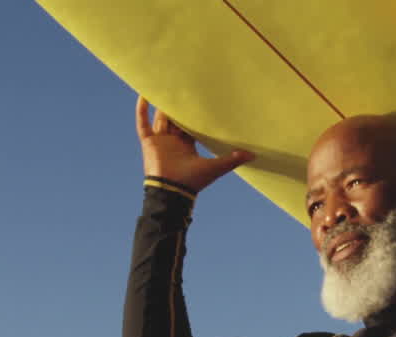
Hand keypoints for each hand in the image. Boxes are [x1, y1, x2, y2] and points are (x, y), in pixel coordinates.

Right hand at [135, 95, 254, 192]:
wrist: (173, 191)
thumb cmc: (193, 181)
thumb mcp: (216, 167)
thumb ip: (233, 159)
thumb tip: (254, 154)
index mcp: (186, 147)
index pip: (190, 126)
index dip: (194, 114)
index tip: (200, 99)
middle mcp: (172, 142)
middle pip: (175, 120)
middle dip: (178, 106)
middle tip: (183, 87)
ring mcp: (159, 142)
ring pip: (160, 118)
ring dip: (162, 105)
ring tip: (165, 86)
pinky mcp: (148, 143)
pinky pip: (143, 124)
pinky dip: (142, 111)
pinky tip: (144, 95)